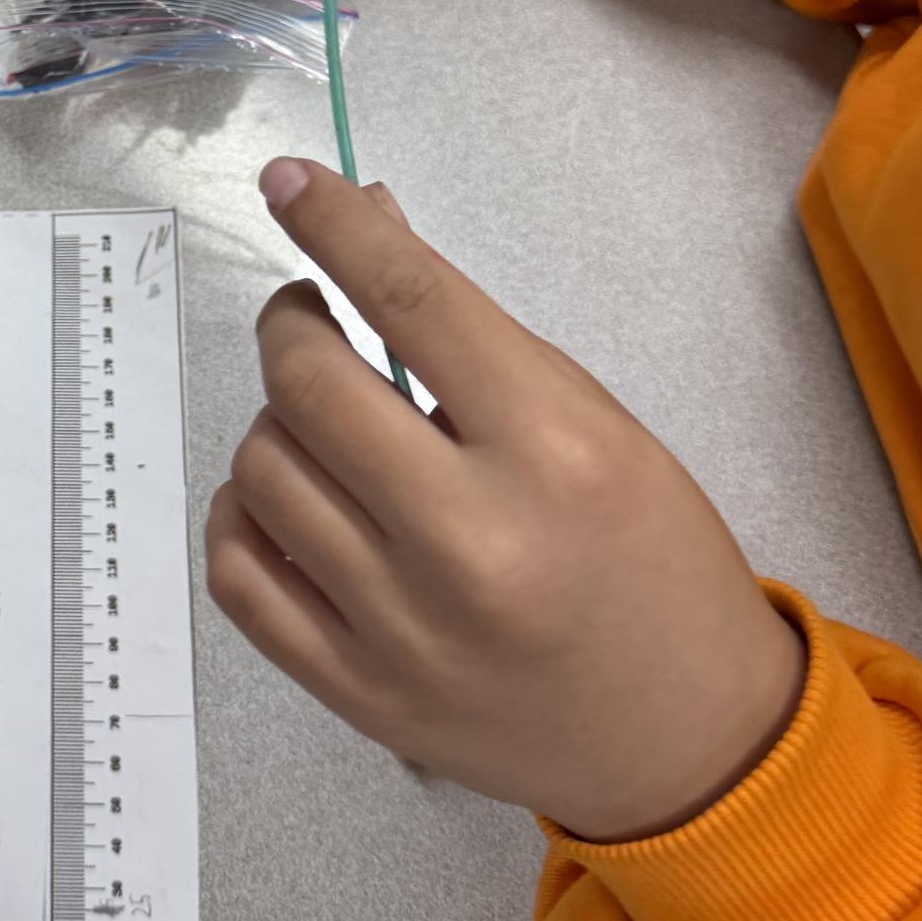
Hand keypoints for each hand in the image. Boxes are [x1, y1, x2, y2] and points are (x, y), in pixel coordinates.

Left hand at [206, 159, 804, 841]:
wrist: (685, 738)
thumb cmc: (652, 561)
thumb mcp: (592, 421)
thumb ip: (470, 335)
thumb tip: (365, 220)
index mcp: (553, 451)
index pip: (409, 300)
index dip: (333, 225)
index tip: (287, 181)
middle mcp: (468, 539)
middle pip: (307, 383)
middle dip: (294, 327)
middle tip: (315, 323)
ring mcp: (399, 626)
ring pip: (260, 469)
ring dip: (278, 426)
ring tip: (331, 435)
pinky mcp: (353, 690)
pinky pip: (236, 571)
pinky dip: (244, 514)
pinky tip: (288, 502)